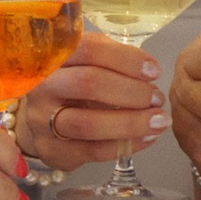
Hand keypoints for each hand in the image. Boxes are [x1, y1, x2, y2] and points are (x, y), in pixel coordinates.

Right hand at [15, 31, 166, 173]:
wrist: (41, 116)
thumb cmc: (72, 82)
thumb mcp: (85, 60)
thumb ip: (111, 57)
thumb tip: (148, 69)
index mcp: (53, 55)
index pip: (89, 49)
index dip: (126, 59)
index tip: (153, 71)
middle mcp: (41, 85)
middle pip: (88, 83)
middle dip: (132, 91)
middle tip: (157, 98)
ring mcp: (41, 120)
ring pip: (88, 123)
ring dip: (131, 122)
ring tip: (159, 121)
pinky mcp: (50, 149)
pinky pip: (93, 150)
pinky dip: (126, 144)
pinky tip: (146, 138)